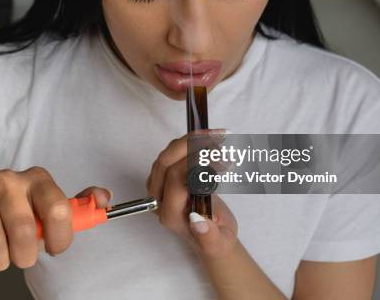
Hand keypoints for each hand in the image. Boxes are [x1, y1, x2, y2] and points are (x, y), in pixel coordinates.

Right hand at [0, 167, 111, 270]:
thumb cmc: (15, 223)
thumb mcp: (48, 215)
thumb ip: (78, 208)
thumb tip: (106, 197)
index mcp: (38, 179)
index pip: (58, 209)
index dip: (59, 237)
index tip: (54, 248)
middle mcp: (8, 178)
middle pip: (25, 228)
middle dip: (25, 256)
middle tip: (20, 258)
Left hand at [146, 130, 238, 257]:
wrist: (212, 236)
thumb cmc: (216, 239)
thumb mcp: (217, 244)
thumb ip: (208, 236)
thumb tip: (198, 222)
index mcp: (170, 214)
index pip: (176, 180)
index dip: (197, 163)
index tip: (221, 156)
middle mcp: (159, 198)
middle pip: (166, 162)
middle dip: (192, 145)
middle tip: (219, 138)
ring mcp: (158, 185)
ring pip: (168, 153)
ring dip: (192, 140)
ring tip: (218, 135)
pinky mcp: (164, 176)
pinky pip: (172, 152)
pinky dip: (191, 142)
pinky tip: (210, 138)